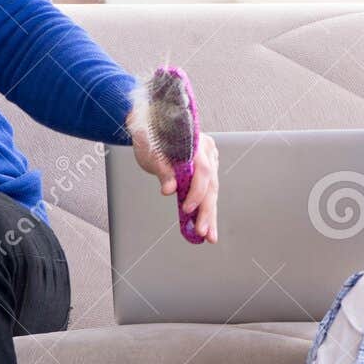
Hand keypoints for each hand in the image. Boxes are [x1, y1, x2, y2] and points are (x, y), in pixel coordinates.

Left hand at [130, 122, 219, 242]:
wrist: (152, 127)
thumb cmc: (151, 136)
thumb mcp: (151, 152)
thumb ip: (163, 170)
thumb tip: (169, 189)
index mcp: (196, 143)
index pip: (203, 171)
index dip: (197, 192)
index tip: (188, 209)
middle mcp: (207, 151)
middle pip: (211, 185)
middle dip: (207, 211)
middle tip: (204, 232)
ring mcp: (209, 161)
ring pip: (212, 191)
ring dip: (209, 215)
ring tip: (209, 236)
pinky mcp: (206, 171)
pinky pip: (208, 192)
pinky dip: (205, 209)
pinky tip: (206, 226)